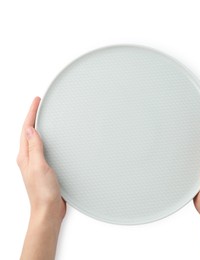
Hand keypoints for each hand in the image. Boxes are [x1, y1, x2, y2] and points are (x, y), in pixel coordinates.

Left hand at [17, 97, 65, 222]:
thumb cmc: (43, 192)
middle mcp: (28, 157)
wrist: (48, 209)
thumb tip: (31, 129)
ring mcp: (36, 162)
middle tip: (39, 104)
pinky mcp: (44, 166)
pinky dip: (46, 138)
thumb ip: (35, 148)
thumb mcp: (39, 167)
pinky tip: (50, 138)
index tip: (36, 101)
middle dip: (33, 116)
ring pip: (36, 139)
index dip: (31, 113)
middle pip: (29, 131)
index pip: (27, 129)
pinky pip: (43, 147)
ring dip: (39, 125)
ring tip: (43, 116)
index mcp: (25, 156)